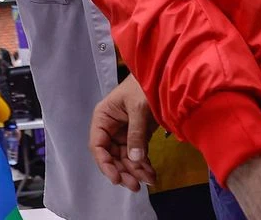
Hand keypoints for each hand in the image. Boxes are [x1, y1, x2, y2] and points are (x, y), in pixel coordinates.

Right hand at [89, 75, 157, 190]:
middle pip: (111, 155)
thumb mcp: (138, 108)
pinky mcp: (138, 135)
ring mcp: (124, 132)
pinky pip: (137, 154)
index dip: (105, 164)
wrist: (163, 75)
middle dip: (123, 171)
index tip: (116, 178)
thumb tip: (134, 159)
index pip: (98, 145)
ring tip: (149, 180)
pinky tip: (151, 174)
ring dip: (135, 171)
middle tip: (135, 185)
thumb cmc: (143, 86)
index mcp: (103, 117)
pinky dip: (144, 165)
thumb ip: (136, 133)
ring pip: (125, 158)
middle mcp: (111, 127)